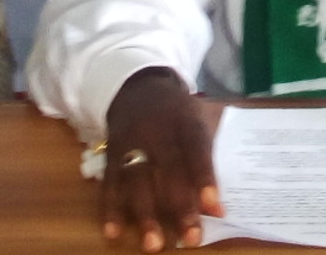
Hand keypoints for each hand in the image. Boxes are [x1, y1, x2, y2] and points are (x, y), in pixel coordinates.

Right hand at [101, 68, 217, 250]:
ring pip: (136, 180)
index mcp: (184, 118)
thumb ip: (208, 160)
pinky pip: (109, 183)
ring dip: (144, 215)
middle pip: (167, 169)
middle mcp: (155, 129)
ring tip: (153, 245)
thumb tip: (216, 209)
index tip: (214, 207)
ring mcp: (129, 141)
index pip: (197, 148)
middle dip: (179, 206)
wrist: (136, 86)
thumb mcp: (198, 121)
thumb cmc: (177, 113)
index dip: (205, 177)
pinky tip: (113, 232)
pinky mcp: (109, 153)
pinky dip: (109, 209)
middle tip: (190, 238)